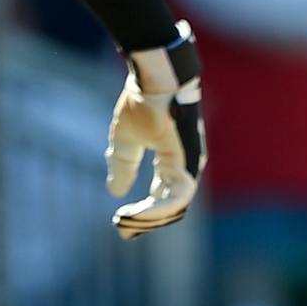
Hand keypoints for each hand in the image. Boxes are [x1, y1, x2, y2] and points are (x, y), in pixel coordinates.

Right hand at [105, 22, 205, 238]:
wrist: (155, 76)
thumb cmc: (143, 100)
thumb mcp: (126, 138)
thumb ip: (123, 163)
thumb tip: (116, 191)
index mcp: (173, 159)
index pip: (164, 195)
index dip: (145, 213)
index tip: (122, 223)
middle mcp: (186, 164)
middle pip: (171, 206)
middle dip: (146, 221)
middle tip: (123, 229)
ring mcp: (189, 163)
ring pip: (174, 206)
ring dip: (149, 218)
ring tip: (125, 222)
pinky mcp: (188, 161)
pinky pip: (176, 197)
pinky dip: (156, 209)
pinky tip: (136, 213)